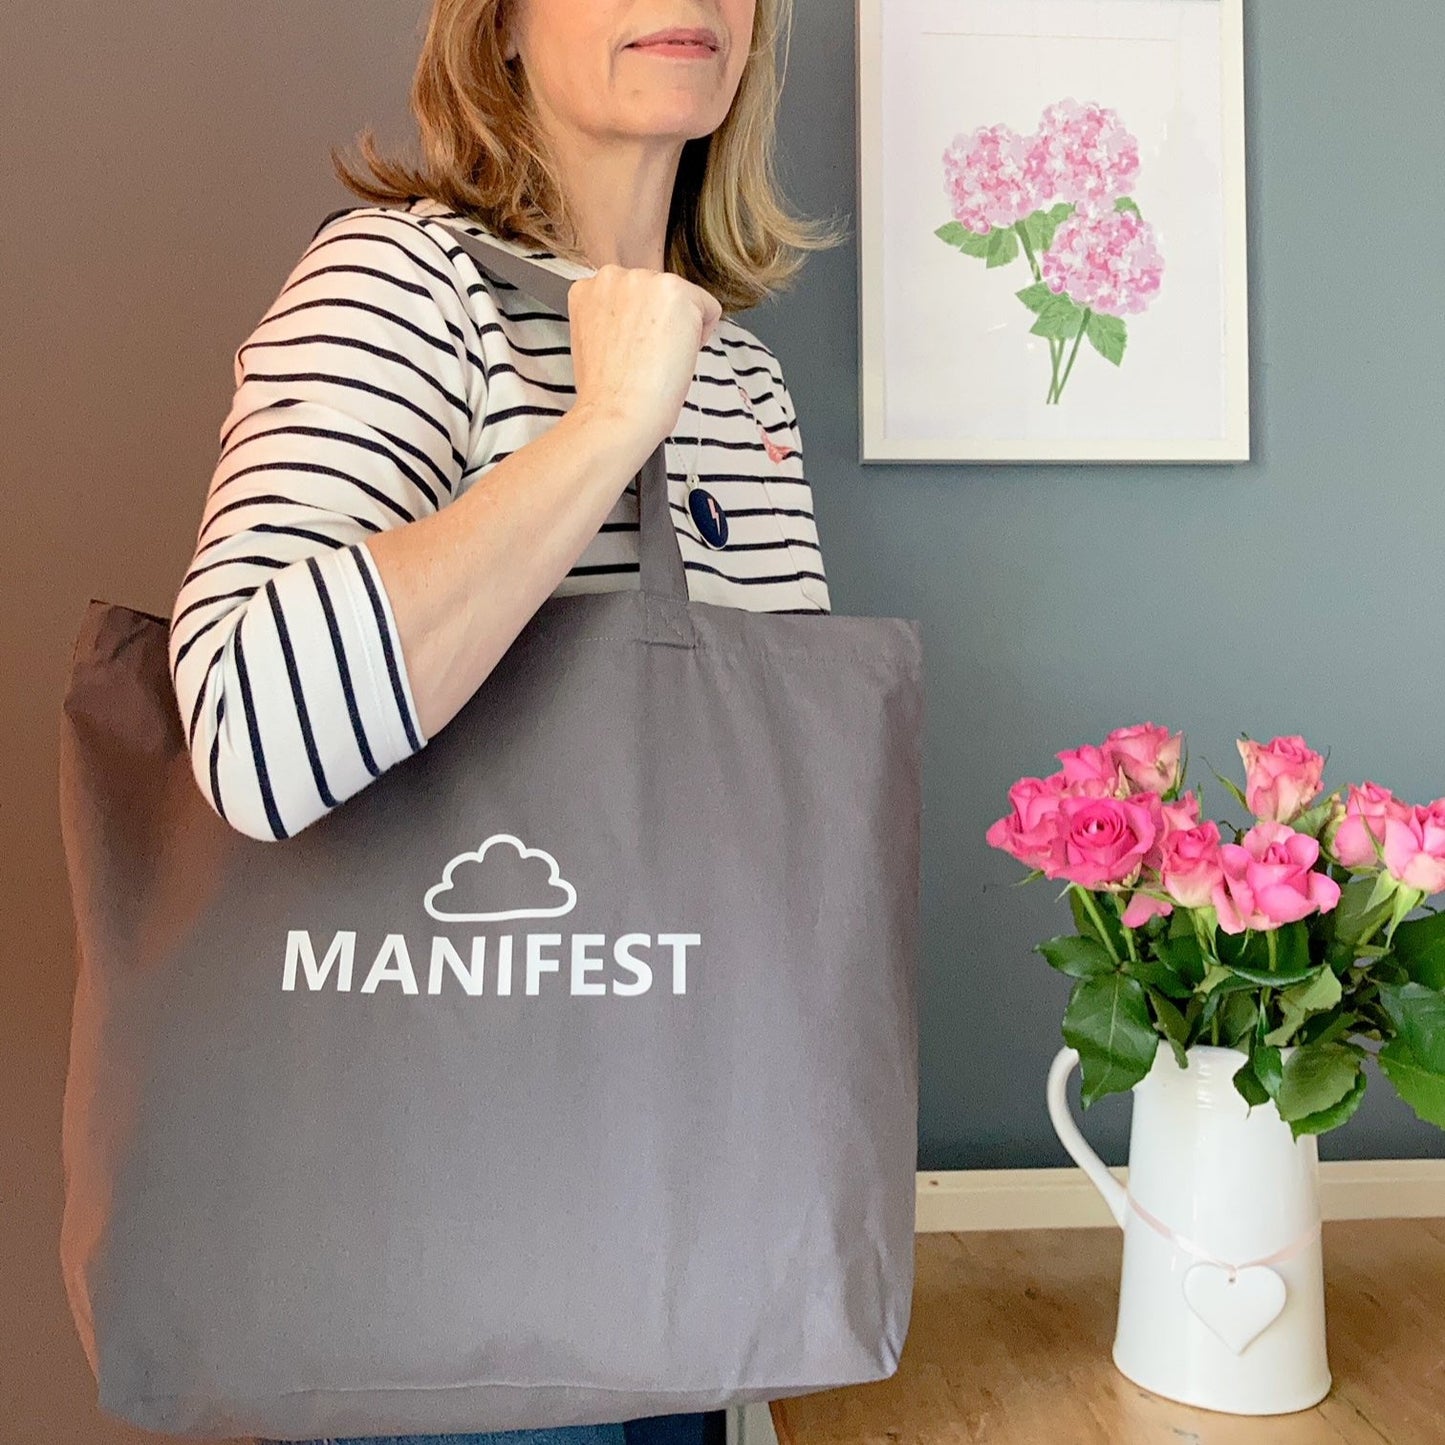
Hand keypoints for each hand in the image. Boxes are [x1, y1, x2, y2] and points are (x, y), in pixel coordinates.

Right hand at [565, 263, 723, 459]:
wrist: (616, 413)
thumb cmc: (606, 394)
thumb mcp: (595, 342)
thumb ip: (613, 320)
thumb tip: (640, 322)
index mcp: (588, 289)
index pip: (633, 297)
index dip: (640, 328)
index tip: (634, 352)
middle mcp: (613, 276)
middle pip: (659, 294)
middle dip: (661, 323)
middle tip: (648, 359)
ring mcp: (645, 280)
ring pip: (684, 300)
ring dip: (681, 328)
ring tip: (659, 360)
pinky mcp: (676, 291)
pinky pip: (709, 308)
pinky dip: (703, 334)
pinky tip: (677, 356)